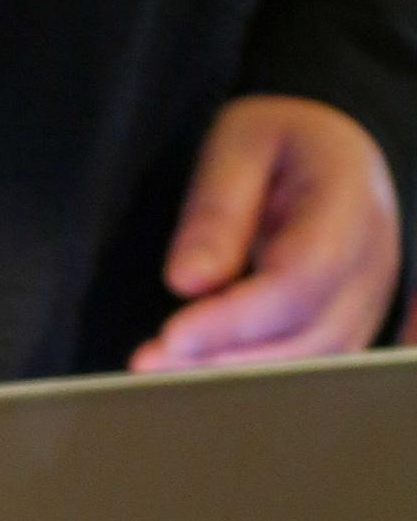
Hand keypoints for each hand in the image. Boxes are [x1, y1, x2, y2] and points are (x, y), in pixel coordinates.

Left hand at [132, 95, 399, 370]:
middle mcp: (370, 261)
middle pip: (307, 335)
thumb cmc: (285, 143)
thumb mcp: (241, 144)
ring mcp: (365, 300)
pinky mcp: (347, 326)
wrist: (335, 150)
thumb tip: (188, 280)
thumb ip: (216, 209)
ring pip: (307, 364)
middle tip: (150, 360)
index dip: (236, 317)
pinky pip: (305, 370)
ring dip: (231, 375)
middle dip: (223, 357)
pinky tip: (195, 370)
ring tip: (162, 368)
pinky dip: (249, 376)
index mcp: (350, 201)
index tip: (173, 334)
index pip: (302, 277)